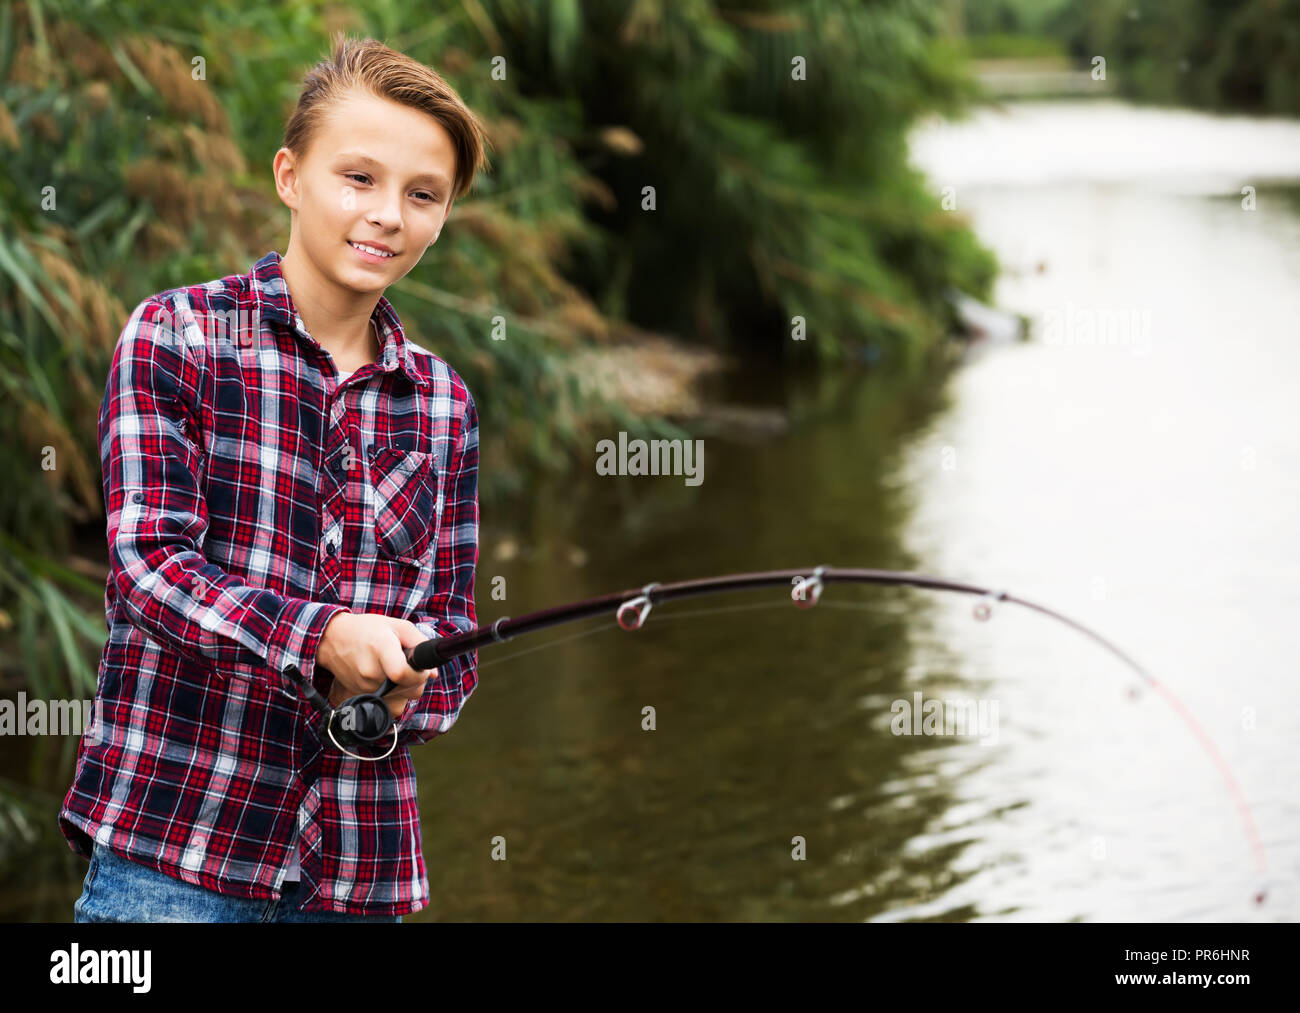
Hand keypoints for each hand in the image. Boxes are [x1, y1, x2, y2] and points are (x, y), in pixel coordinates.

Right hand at [318, 613, 437, 719]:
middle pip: (409, 689)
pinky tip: (387, 680)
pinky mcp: (361, 698)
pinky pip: (390, 704)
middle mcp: (371, 673)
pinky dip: (395, 695)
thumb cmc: (368, 630)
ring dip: (406, 687)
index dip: (418, 674)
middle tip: (407, 663)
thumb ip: (420, 645)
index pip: (402, 674)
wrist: (333, 639)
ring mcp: (364, 688)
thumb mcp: (398, 626)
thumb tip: (433, 674)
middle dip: (417, 679)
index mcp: (381, 649)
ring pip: (403, 699)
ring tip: (393, 669)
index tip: (421, 667)